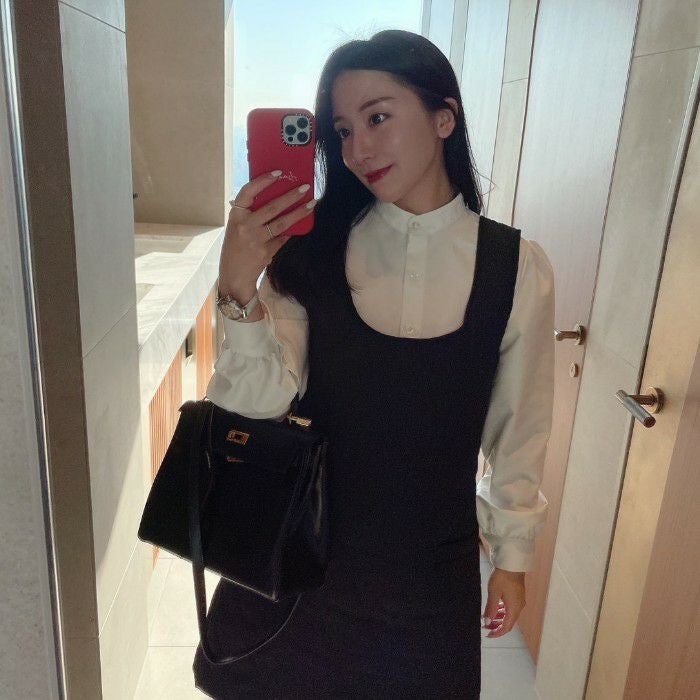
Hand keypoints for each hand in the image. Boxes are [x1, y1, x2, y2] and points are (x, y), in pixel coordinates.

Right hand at [219, 170, 315, 293]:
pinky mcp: (266, 252)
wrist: (234, 276)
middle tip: (305, 187)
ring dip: (299, 212)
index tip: (278, 173)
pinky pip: (283, 238)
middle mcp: (245, 226)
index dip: (263, 181)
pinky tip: (301, 226)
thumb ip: (249, 214)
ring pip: (282, 222)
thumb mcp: (236, 227)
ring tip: (312, 204)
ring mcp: (256, 239)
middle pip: (272, 207)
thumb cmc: (235, 248)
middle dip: (291, 196)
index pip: (248, 192)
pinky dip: (292, 232)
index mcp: (236, 216)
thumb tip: (272, 195)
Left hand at [482, 567, 525, 637]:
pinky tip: (496, 607)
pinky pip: (511, 608)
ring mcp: (519, 601)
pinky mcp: (518, 595)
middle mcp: (519, 607)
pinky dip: (503, 611)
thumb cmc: (502, 578)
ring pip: (510, 614)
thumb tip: (488, 622)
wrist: (512, 564)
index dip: (497, 633)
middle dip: (497, 626)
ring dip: (500, 618)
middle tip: (486, 627)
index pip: (506, 627)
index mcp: (514, 609)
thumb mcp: (494, 593)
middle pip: (509, 622)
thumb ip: (491, 609)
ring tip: (489, 618)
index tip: (488, 635)